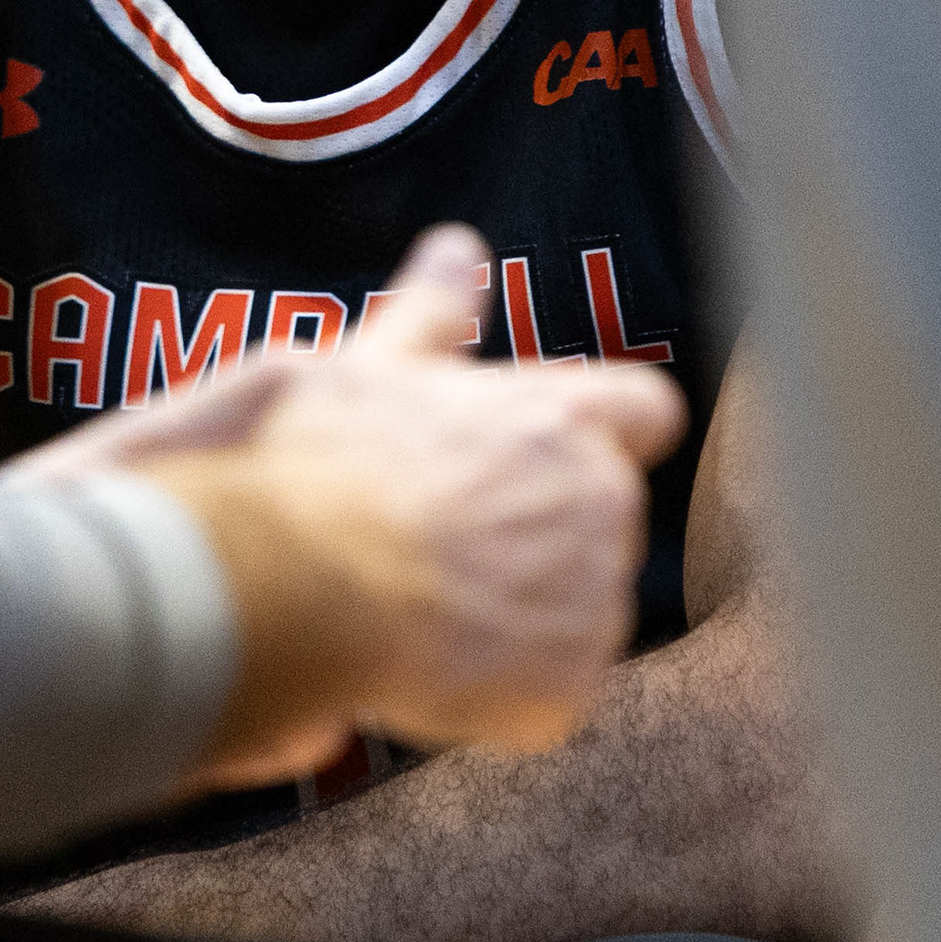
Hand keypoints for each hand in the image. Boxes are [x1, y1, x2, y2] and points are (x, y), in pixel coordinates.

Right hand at [38, 226, 684, 786]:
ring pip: (575, 609)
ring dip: (521, 611)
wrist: (294, 585)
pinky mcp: (568, 690)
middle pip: (601, 518)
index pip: (646, 411)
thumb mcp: (366, 365)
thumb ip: (431, 313)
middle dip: (543, 531)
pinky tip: (424, 664)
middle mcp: (602, 502)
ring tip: (420, 604)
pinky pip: (546, 693)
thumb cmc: (318, 463)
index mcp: (563, 416)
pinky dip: (498, 692)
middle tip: (442, 544)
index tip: (547, 454)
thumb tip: (456, 248)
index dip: (604, 435)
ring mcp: (594, 602)